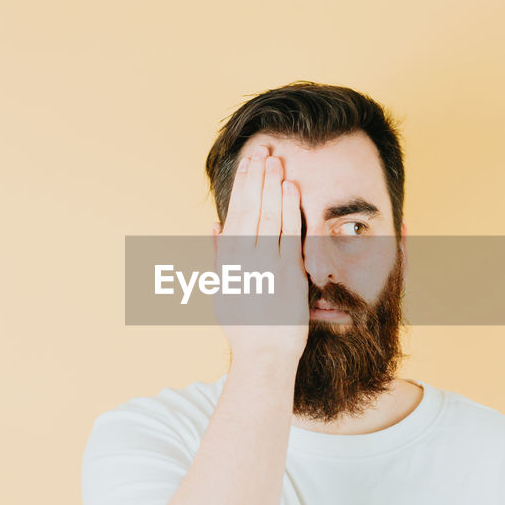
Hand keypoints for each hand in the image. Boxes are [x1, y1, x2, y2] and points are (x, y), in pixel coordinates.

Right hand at [211, 144, 309, 364]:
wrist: (264, 353)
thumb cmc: (244, 326)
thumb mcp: (222, 290)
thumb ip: (218, 256)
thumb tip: (214, 226)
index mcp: (227, 260)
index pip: (235, 213)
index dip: (242, 185)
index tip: (248, 163)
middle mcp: (243, 259)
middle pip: (250, 208)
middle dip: (256, 177)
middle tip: (263, 151)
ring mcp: (265, 264)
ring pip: (268, 216)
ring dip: (272, 186)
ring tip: (276, 161)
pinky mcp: (287, 273)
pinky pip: (287, 234)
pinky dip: (288, 209)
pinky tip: (290, 188)